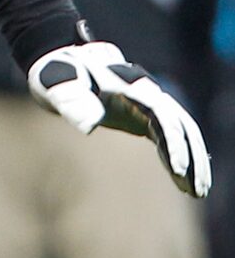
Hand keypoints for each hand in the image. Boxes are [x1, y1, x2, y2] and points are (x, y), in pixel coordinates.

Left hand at [29, 38, 212, 196]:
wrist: (59, 64)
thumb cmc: (58, 73)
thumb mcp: (58, 84)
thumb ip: (73, 102)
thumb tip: (89, 126)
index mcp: (131, 85)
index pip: (163, 115)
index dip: (174, 142)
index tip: (178, 169)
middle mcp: (147, 94)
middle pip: (182, 127)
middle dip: (193, 158)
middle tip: (198, 190)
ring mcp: (147, 105)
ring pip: (180, 134)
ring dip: (192, 162)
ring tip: (197, 193)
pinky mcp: (143, 116)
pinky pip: (166, 138)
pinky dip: (175, 159)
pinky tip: (181, 183)